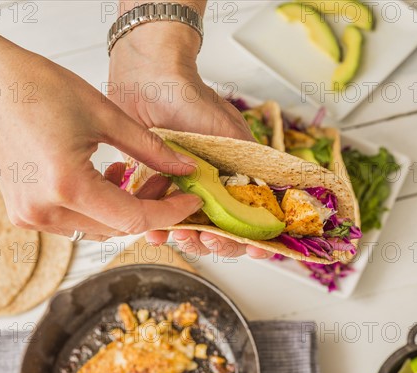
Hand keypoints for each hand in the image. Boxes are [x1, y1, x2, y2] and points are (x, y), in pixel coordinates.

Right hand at [0, 51, 203, 240]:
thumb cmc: (38, 89)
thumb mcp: (106, 115)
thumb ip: (150, 149)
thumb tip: (185, 168)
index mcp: (66, 186)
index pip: (134, 219)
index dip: (169, 212)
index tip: (191, 201)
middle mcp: (44, 211)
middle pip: (116, 228)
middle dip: (148, 208)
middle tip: (166, 180)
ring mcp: (30, 216)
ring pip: (96, 228)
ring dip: (122, 208)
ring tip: (133, 174)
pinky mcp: (23, 213)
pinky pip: (74, 222)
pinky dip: (97, 208)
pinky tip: (105, 178)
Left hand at [109, 22, 270, 258]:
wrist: (147, 79)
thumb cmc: (191, 99)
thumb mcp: (229, 131)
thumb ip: (249, 164)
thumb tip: (269, 197)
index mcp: (233, 177)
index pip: (251, 217)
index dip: (257, 237)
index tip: (257, 248)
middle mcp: (209, 187)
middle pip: (221, 231)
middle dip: (218, 242)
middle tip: (209, 238)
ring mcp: (180, 190)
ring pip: (189, 229)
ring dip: (188, 239)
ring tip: (180, 234)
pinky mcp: (151, 188)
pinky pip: (155, 217)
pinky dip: (157, 228)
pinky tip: (154, 231)